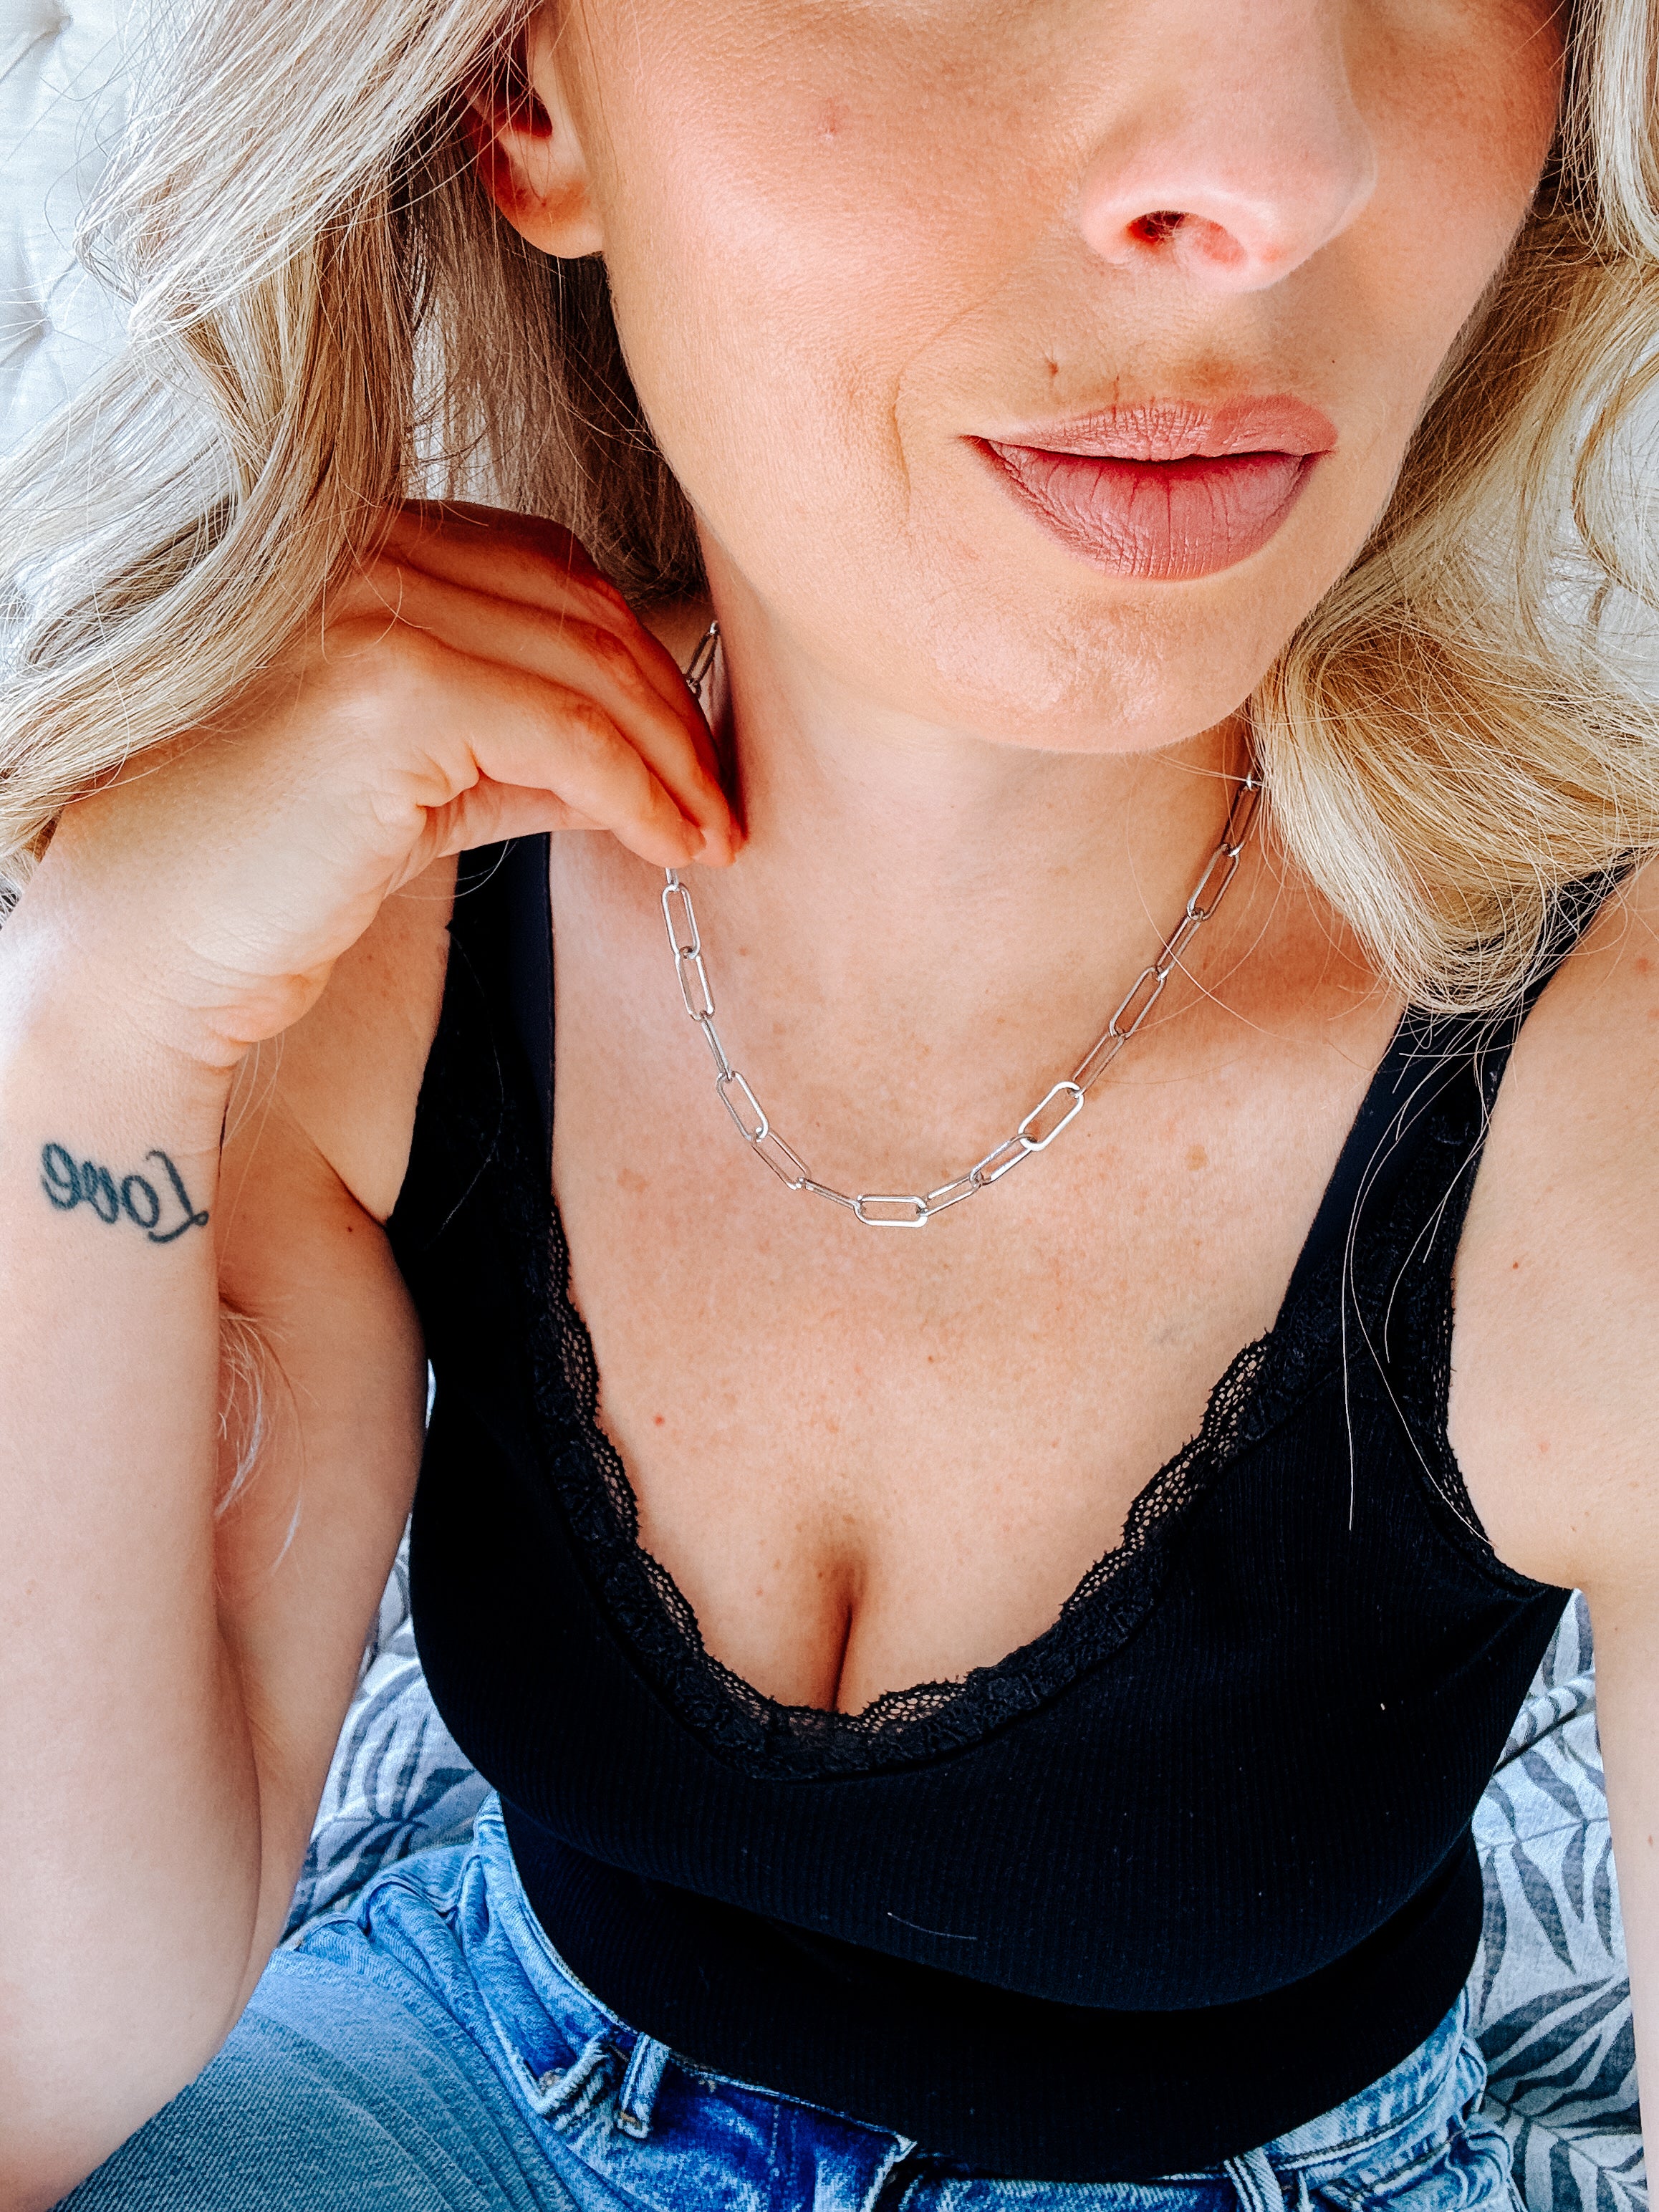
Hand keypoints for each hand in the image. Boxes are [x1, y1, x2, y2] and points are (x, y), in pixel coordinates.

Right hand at [27, 504, 738, 1069]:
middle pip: (587, 612)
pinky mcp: (391, 688)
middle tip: (725, 805)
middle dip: (676, 715)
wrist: (159, 934)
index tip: (694, 752)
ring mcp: (375, 606)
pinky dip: (640, 795)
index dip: (641, 659)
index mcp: (369, 542)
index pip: (552, 571)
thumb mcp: (430, 778)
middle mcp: (369, 548)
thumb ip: (529, 744)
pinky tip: (671, 846)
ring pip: (591, 672)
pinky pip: (569, 737)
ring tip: (713, 838)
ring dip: (674, 764)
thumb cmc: (279, 863)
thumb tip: (651, 762)